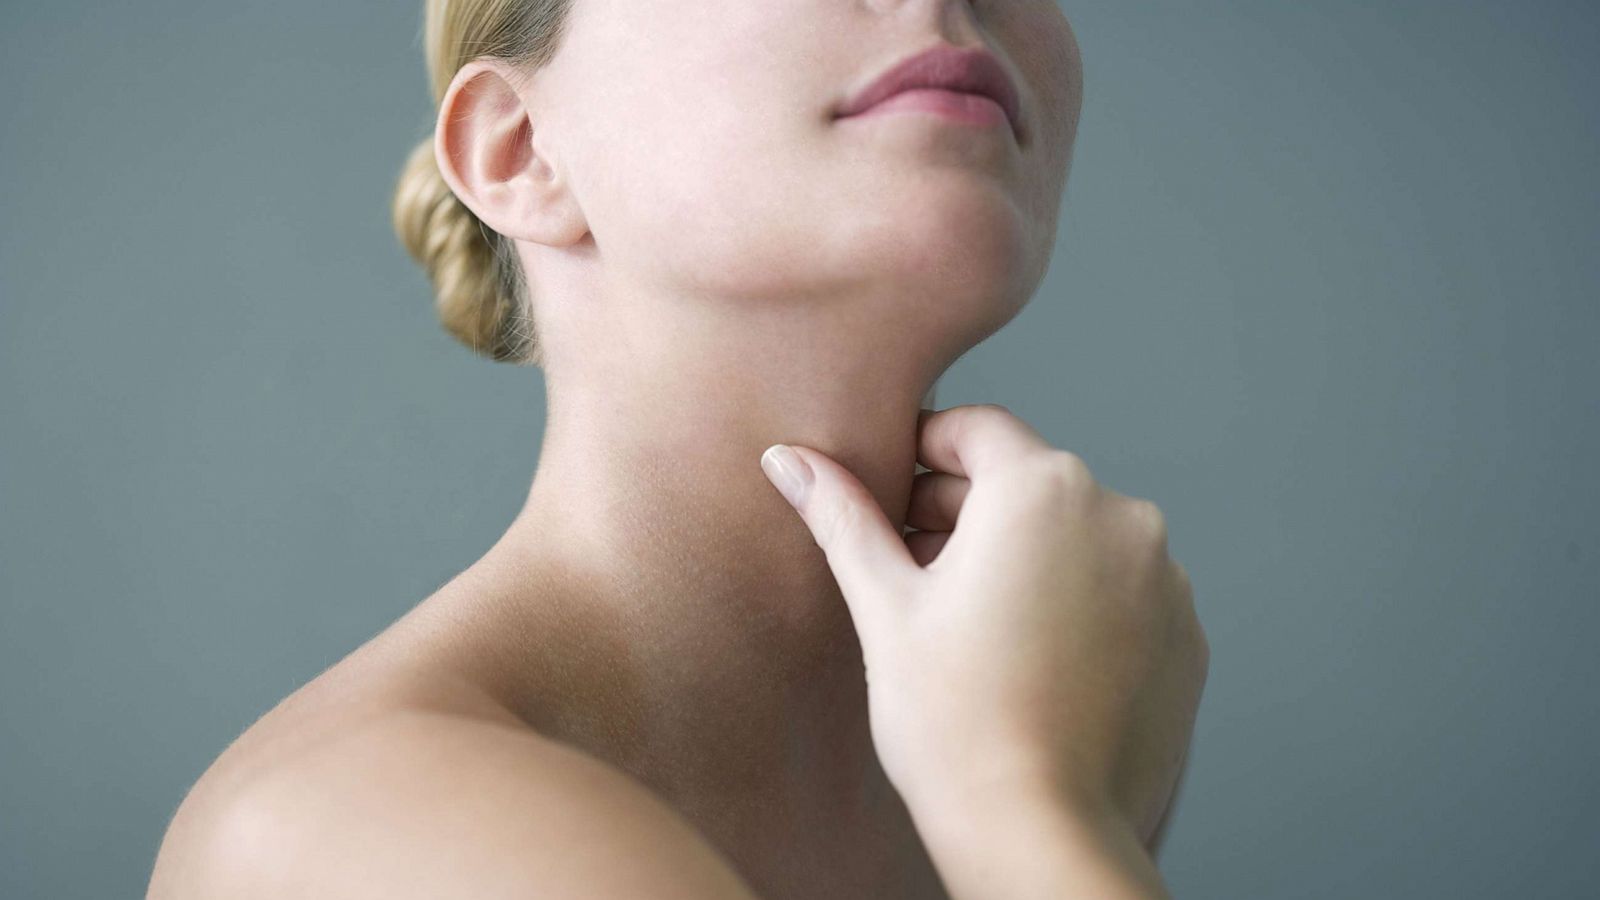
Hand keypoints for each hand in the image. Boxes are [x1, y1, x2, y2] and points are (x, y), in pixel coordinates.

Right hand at [759, 404, 1208, 843]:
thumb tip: (790, 459)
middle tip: (909, 568)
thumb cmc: (954, 723)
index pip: (974, 429)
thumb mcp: (885, 608)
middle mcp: (1119, 515)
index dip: (921, 454)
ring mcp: (1163, 578)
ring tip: (968, 624)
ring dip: (1023, 559)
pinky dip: (1075, 605)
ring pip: (1075, 538)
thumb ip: (842, 518)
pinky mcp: (1185, 636)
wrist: (1041, 835)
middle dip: (964, 514)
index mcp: (1043, 489)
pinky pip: (1119, 592)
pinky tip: (1027, 658)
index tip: (890, 498)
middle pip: (1026, 482)